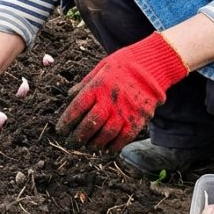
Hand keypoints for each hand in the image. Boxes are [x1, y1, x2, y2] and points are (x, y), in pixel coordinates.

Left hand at [57, 32, 188, 151]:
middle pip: (90, 124)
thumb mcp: (100, 68)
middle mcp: (110, 100)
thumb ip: (85, 84)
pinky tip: (107, 148)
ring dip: (95, 144)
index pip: (77, 108)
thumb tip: (70, 96)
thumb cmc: (123, 65)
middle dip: (79, 136)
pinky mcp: (138, 119)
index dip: (67, 121)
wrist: (152, 65)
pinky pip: (124, 138)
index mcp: (98, 86)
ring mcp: (125, 111)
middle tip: (73, 142)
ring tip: (89, 146)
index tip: (61, 130)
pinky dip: (114, 146)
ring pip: (106, 134)